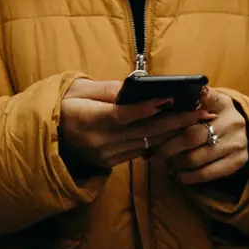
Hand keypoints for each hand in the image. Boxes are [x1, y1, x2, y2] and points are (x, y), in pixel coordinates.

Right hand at [59, 78, 208, 171]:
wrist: (45, 138)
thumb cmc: (61, 106)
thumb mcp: (77, 90)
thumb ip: (105, 89)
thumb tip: (133, 85)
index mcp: (90, 120)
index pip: (123, 115)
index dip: (147, 108)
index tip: (170, 97)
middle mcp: (101, 142)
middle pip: (144, 133)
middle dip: (176, 121)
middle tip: (203, 111)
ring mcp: (107, 156)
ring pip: (147, 145)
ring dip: (175, 133)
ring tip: (198, 121)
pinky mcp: (111, 163)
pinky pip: (140, 152)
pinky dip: (160, 142)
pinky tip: (178, 133)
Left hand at [152, 87, 248, 185]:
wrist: (241, 129)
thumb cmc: (215, 112)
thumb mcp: (207, 99)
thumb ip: (190, 98)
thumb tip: (165, 100)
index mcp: (221, 102)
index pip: (193, 109)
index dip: (174, 120)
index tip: (156, 128)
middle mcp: (232, 121)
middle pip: (191, 136)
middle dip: (169, 147)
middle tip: (154, 153)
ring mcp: (236, 143)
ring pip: (197, 158)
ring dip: (177, 163)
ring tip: (165, 163)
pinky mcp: (237, 162)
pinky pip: (208, 173)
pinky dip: (189, 176)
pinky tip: (179, 175)